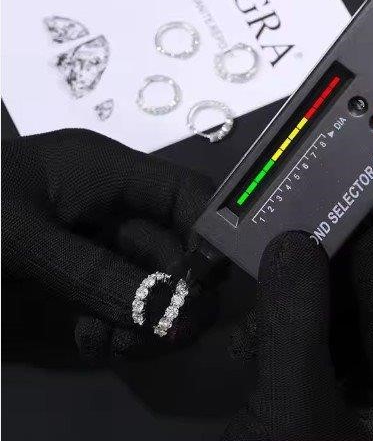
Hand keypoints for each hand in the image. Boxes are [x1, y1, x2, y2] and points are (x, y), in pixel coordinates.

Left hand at [3, 129, 216, 360]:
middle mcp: (109, 207)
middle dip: (176, 290)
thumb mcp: (20, 239)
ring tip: (121, 346)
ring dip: (146, 318)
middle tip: (169, 332)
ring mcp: (94, 246)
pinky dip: (118, 328)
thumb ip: (97, 274)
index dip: (208, 231)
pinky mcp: (78, 280)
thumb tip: (174, 314)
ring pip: (150, 282)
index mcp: (103, 171)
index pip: (184, 191)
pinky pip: (120, 304)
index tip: (209, 284)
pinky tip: (96, 343)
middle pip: (173, 245)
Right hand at [223, 216, 372, 439]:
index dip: (367, 243)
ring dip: (292, 302)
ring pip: (328, 329)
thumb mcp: (291, 407)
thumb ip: (295, 324)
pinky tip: (249, 330)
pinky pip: (305, 354)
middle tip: (289, 220)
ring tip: (260, 269)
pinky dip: (278, 336)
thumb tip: (291, 242)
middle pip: (361, 311)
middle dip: (321, 267)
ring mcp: (353, 402)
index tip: (340, 194)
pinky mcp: (319, 408)